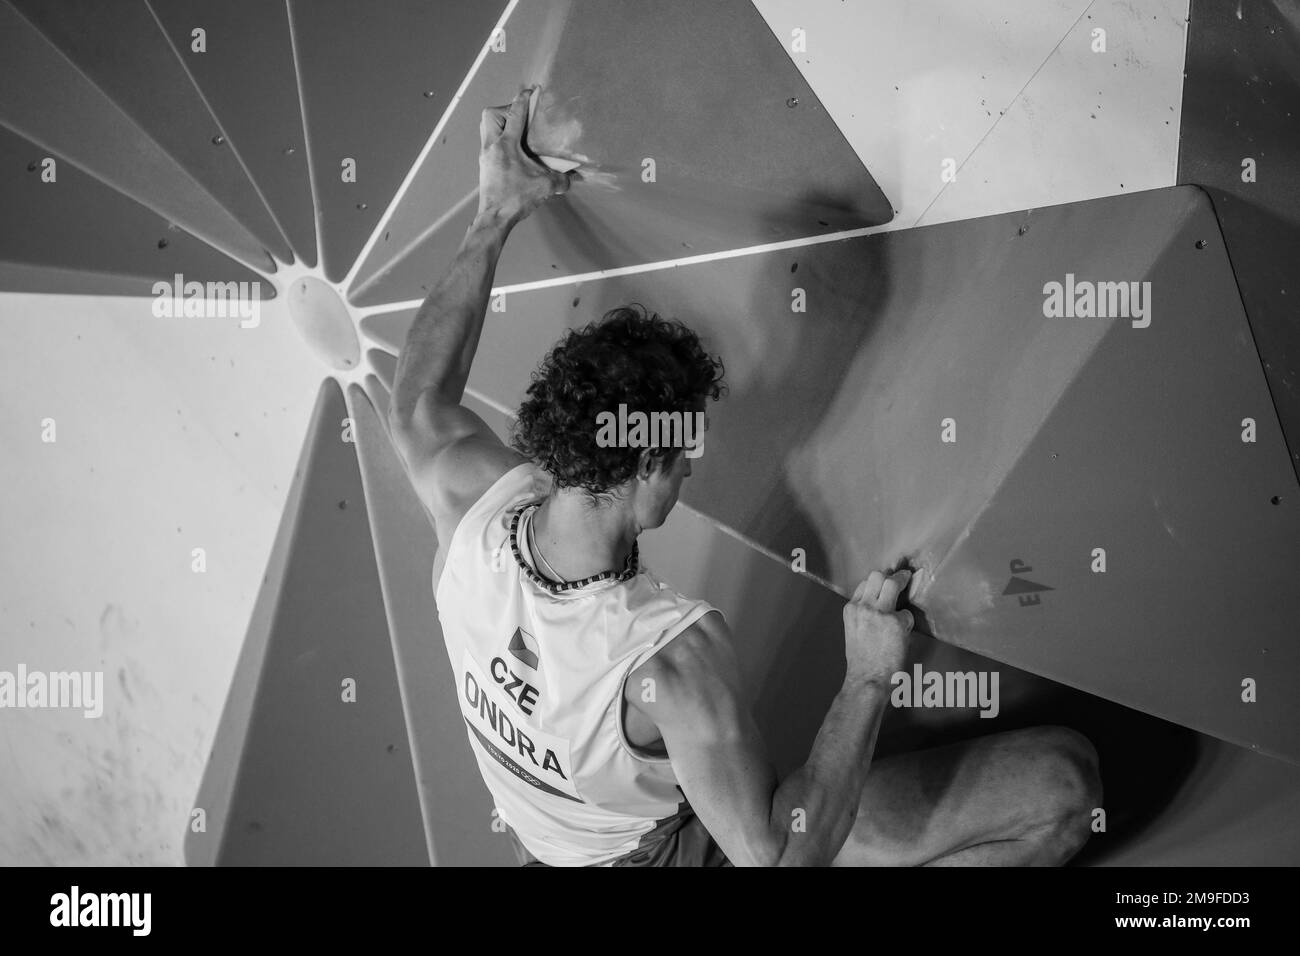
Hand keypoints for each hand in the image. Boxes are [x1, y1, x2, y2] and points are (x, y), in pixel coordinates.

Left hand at [477, 87, 574, 222]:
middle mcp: (492, 146)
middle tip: (521, 118)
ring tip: (517, 132)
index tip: (531, 91)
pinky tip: (514, 151)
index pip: (514, 114)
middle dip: (505, 110)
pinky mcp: (485, 166)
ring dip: (500, 124)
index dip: (523, 99)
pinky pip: (489, 143)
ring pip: (486, 128)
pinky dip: (501, 140)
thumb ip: (562, 179)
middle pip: (490, 115)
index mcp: (506, 145)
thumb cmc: (516, 199)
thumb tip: (574, 178)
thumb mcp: (545, 187)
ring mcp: (485, 156)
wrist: (494, 218)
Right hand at [842, 568, 913, 683]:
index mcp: (851, 609)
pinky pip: (906, 612)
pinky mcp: (896, 621)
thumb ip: (864, 614)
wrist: (867, 678)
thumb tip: (880, 602)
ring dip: (902, 581)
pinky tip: (904, 633)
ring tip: (909, 580)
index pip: (863, 584)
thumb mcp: (854, 630)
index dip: (876, 582)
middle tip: (902, 577)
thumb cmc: (862, 660)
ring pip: (892, 582)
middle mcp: (863, 606)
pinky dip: (907, 621)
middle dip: (891, 575)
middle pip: (877, 576)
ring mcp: (880, 612)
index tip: (884, 583)